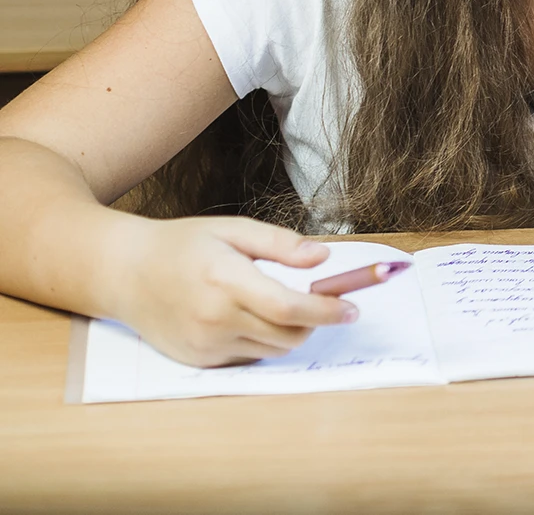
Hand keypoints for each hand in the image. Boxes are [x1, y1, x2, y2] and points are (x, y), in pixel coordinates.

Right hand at [108, 217, 353, 367]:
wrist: (123, 273)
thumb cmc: (182, 246)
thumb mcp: (233, 230)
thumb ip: (280, 244)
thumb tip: (323, 259)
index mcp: (225, 280)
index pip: (289, 307)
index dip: (327, 310)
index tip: (353, 308)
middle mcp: (214, 318)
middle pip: (288, 336)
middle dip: (315, 322)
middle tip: (322, 301)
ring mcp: (204, 345)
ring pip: (272, 351)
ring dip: (290, 332)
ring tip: (280, 304)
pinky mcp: (198, 361)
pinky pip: (248, 358)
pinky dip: (262, 342)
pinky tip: (248, 318)